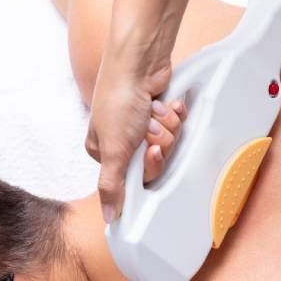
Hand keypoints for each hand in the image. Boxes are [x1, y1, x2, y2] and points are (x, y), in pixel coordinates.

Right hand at [85, 21, 183, 222]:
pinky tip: (167, 102)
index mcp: (103, 151)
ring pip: (168, 142)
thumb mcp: (114, 149)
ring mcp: (142, 124)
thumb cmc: (119, 99)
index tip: (149, 152)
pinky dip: (174, 113)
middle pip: (154, 160)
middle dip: (158, 142)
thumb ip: (112, 188)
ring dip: (167, 126)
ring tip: (155, 110)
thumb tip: (110, 220)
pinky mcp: (160, 110)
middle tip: (150, 127)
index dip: (148, 165)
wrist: (139, 61)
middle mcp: (121, 139)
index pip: (135, 177)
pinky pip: (176, 124)